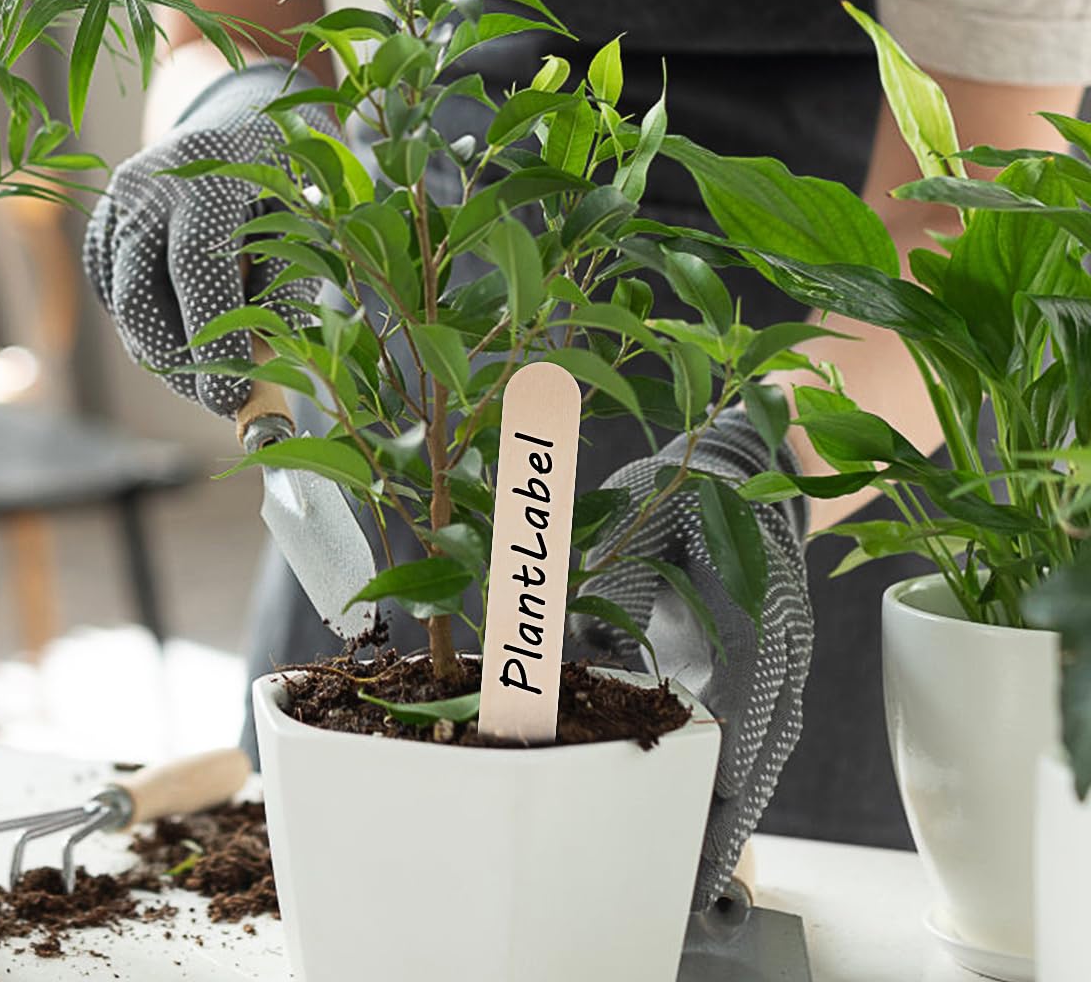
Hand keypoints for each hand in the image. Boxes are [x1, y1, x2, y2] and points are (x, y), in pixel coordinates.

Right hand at [82, 59, 338, 414]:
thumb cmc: (283, 177)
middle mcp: (147, 186)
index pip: (195, 266)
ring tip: (214, 373)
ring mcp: (115, 206)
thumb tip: (265, 357)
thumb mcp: (305, 222)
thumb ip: (289, 286)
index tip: (235, 394)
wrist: (234, 121)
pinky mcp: (100, 230)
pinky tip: (189, 331)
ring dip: (164, 354)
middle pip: (140, 294)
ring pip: (123, 304)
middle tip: (221, 399)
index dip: (212, 337)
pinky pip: (115, 298)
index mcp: (206, 173)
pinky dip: (149, 329)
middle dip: (178, 362)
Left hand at [570, 409, 811, 910]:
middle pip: (769, 741)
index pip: (750, 687)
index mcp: (752, 594)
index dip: (731, 752)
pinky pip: (764, 738)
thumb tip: (563, 656)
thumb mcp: (632, 519)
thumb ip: (604, 586)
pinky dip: (739, 786)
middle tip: (695, 881)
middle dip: (733, 813)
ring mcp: (787, 658)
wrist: (739, 468)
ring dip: (738, 812)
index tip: (709, 805)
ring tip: (701, 879)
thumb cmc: (678, 489)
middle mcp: (783, 636)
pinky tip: (711, 826)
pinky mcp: (774, 672)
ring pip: (771, 751)